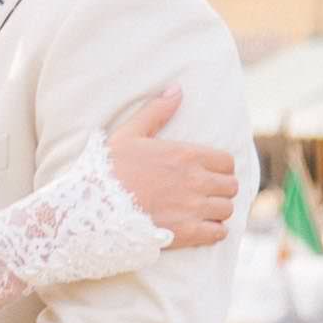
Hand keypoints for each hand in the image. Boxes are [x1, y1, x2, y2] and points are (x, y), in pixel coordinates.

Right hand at [107, 88, 237, 247]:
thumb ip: (157, 111)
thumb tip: (177, 89)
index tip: (204, 173)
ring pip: (227, 210)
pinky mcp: (188, 232)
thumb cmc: (109, 169)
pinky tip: (199, 228)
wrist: (92, 207)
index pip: (226, 162)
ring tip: (199, 211)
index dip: (217, 168)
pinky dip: (213, 231)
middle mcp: (196, 181)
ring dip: (216, 210)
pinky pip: (218, 233)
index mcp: (187, 155)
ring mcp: (193, 208)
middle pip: (231, 186)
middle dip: (219, 189)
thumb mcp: (129, 134)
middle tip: (201, 193)